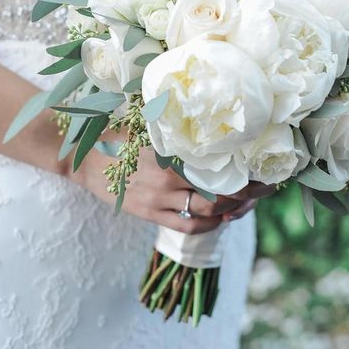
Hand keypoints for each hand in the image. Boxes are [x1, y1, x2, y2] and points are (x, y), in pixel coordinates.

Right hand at [67, 143, 273, 233]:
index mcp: (172, 154)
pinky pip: (186, 226)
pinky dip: (207, 225)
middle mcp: (168, 179)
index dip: (245, 174)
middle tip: (265, 189)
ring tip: (246, 204)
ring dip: (230, 211)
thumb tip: (211, 122)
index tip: (264, 171)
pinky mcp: (150, 214)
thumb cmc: (119, 136)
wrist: (84, 160)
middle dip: (247, 194)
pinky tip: (220, 219)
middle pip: (219, 194)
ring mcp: (159, 200)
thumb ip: (177, 129)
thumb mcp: (149, 126)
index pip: (218, 168)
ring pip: (206, 213)